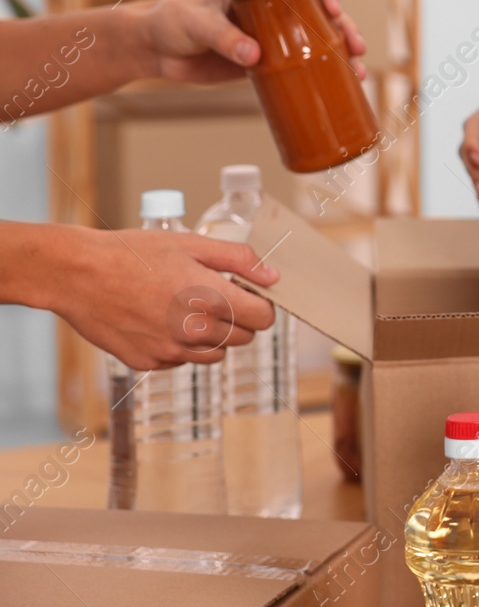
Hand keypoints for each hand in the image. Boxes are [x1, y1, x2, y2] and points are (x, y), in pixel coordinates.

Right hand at [36, 226, 280, 370]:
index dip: (262, 305)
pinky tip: (161, 320)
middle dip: (238, 319)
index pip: (264, 320)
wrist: (78, 274)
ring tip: (186, 307)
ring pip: (215, 354)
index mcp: (212, 300)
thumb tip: (272, 277)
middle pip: (243, 338)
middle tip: (215, 296)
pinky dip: (181, 345)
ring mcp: (170, 352)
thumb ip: (239, 259)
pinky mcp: (148, 363)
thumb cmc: (133, 254)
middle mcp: (194, 332)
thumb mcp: (192, 244)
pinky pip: (182, 360)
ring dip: (212, 335)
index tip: (250, 294)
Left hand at [133, 0, 365, 83]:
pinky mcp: (266, 63)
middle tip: (355, 47)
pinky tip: (339, 85)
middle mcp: (272, 9)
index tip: (333, 9)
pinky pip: (298, 67)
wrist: (154, 49)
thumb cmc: (172, 22)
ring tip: (357, 72)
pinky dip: (320, 75)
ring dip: (340, 55)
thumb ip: (225, 38)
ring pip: (315, 41)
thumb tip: (255, 56)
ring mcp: (272, 36)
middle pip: (318, 14)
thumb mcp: (197, 24)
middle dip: (343, 29)